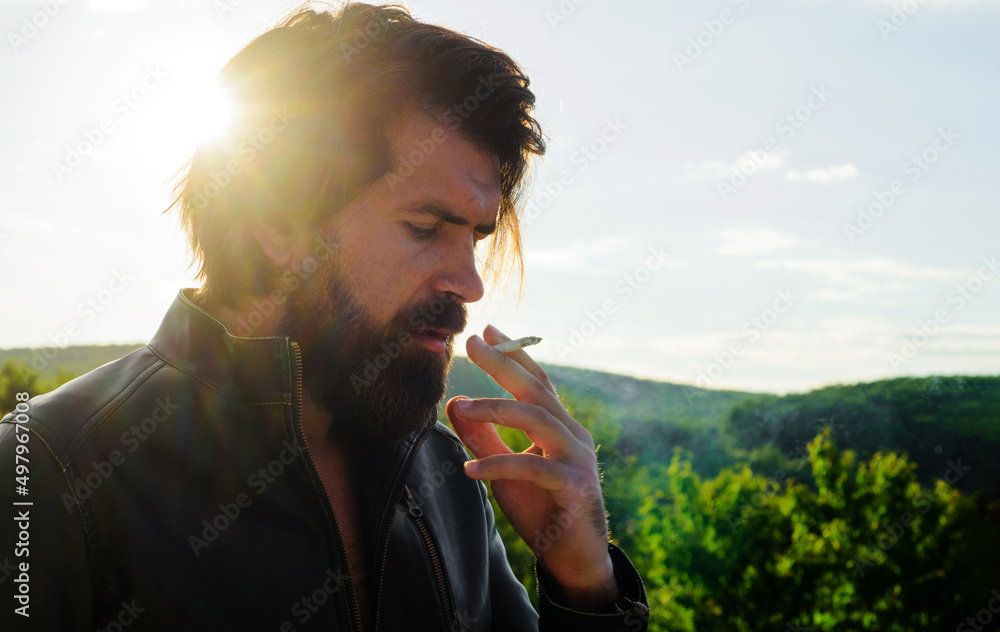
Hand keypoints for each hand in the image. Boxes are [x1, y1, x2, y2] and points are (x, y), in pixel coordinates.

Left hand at [444, 324, 618, 609]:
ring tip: (461, 406)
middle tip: (473, 344)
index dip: (514, 356)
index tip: (488, 330)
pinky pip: (534, 467)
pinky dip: (499, 465)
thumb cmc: (542, 509)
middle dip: (504, 364)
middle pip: (536, 390)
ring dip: (496, 409)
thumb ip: (484, 438)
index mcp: (560, 427)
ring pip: (537, 420)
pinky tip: (469, 470)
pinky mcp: (574, 486)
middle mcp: (573, 435)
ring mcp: (578, 458)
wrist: (574, 558)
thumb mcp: (504, 470)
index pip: (537, 382)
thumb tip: (455, 403)